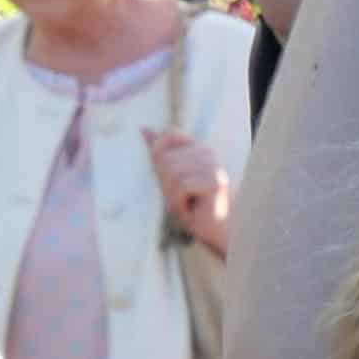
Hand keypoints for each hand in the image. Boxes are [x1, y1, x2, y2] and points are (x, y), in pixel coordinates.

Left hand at [144, 125, 231, 244]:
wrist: (216, 230)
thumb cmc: (193, 205)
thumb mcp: (169, 177)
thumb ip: (159, 153)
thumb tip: (142, 128)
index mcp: (198, 147)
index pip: (169, 134)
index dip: (160, 155)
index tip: (172, 180)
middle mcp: (208, 152)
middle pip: (165, 158)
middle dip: (166, 184)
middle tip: (183, 198)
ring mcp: (214, 166)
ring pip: (172, 173)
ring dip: (173, 196)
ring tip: (189, 203)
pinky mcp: (215, 181)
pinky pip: (181, 186)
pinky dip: (180, 202)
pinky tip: (193, 209)